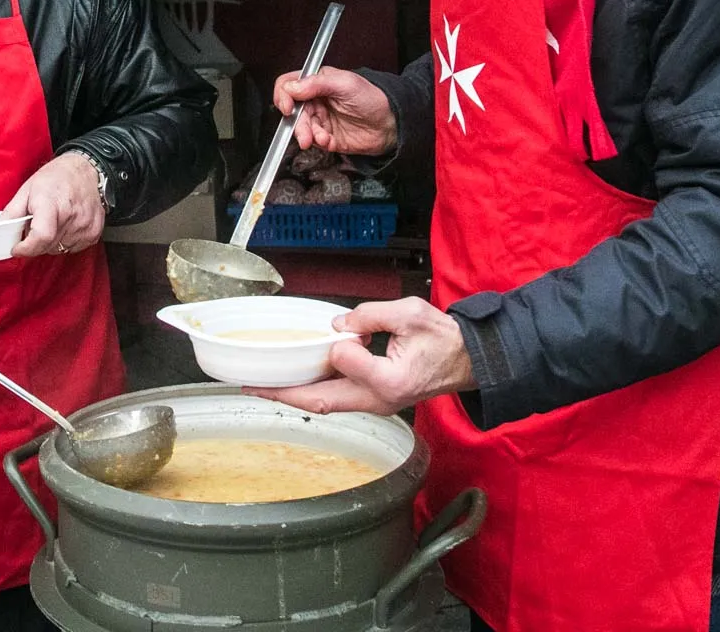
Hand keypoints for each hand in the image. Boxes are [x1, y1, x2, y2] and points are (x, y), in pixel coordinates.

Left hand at [2, 153, 104, 256]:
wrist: (86, 170)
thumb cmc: (58, 176)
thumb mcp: (28, 189)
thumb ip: (11, 212)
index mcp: (51, 203)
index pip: (41, 237)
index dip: (26, 248)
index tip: (17, 248)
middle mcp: (71, 215)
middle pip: (47, 246)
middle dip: (35, 242)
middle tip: (35, 225)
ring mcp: (85, 225)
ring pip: (59, 249)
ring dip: (51, 242)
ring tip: (53, 221)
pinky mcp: (93, 232)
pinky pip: (73, 248)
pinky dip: (65, 241)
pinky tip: (65, 225)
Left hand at [249, 297, 474, 414]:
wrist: (467, 361)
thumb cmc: (444, 339)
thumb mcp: (412, 314)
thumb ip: (373, 314)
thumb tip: (338, 324)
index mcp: (392, 380)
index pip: (347, 361)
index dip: (338, 344)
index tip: (340, 329)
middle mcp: (380, 399)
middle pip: (323, 402)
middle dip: (284, 393)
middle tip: (252, 385)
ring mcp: (376, 404)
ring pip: (327, 405)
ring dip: (294, 395)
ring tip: (264, 386)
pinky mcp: (375, 401)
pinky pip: (337, 399)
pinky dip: (312, 391)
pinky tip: (294, 381)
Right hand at [273, 68, 396, 154]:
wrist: (391, 123)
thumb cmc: (373, 98)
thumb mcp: (345, 84)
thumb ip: (316, 84)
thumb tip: (291, 88)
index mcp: (317, 82)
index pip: (288, 85)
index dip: (283, 96)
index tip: (287, 108)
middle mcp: (315, 100)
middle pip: (292, 111)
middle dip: (297, 124)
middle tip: (305, 134)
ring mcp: (320, 118)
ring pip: (300, 128)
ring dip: (308, 135)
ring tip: (322, 138)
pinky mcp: (326, 136)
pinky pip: (314, 141)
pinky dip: (319, 142)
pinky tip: (329, 140)